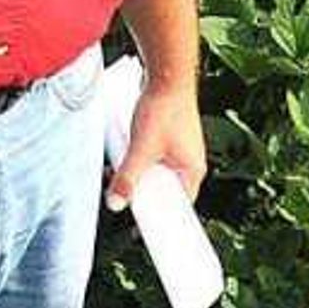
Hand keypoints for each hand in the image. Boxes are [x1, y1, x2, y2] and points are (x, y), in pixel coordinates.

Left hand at [106, 78, 205, 213]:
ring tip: (120, 171)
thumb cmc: (164, 109)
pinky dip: (140, 161)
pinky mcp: (172, 138)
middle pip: (166, 193)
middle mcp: (190, 163)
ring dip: (139, 176)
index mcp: (192, 172)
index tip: (145, 232)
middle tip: (125, 198)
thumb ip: (128, 177)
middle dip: (144, 195)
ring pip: (158, 175)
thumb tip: (116, 203)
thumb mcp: (141, 149)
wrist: (167, 75)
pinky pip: (155, 160)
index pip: (179, 210)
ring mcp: (181, 150)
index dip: (161, 221)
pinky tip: (125, 154)